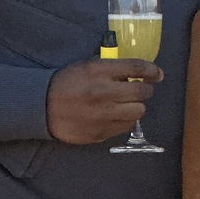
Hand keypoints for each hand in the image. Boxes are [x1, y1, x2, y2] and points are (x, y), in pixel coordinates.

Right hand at [46, 58, 164, 144]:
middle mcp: (103, 93)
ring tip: (128, 103)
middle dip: (146, 90)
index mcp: (98, 72)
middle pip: (141, 92)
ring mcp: (102, 115)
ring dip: (137, 106)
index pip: (135, 68)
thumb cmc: (67, 82)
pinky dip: (126, 119)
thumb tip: (137, 71)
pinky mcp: (100, 132)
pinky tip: (118, 115)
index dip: (151, 70)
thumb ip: (111, 67)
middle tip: (143, 89)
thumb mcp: (87, 66)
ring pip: (138, 111)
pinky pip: (126, 126)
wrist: (42, 107)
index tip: (157, 74)